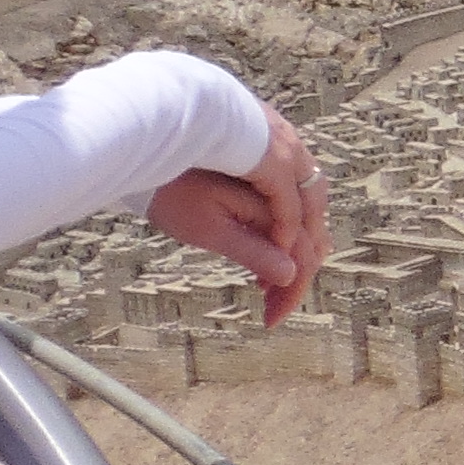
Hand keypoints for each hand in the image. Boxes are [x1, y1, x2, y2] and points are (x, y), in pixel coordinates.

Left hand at [149, 110, 332, 321]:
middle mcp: (286, 180)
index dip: (292, 288)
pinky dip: (291, 231)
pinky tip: (272, 247)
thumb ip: (252, 250)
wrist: (150, 147)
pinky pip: (295, 201)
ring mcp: (280, 170)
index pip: (302, 250)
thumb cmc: (171, 191)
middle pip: (314, 234)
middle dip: (298, 275)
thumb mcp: (207, 230)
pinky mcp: (266, 168)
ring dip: (298, 253)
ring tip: (272, 285)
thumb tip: (290, 275)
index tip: (273, 317)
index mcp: (272, 196)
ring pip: (310, 216)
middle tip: (275, 308)